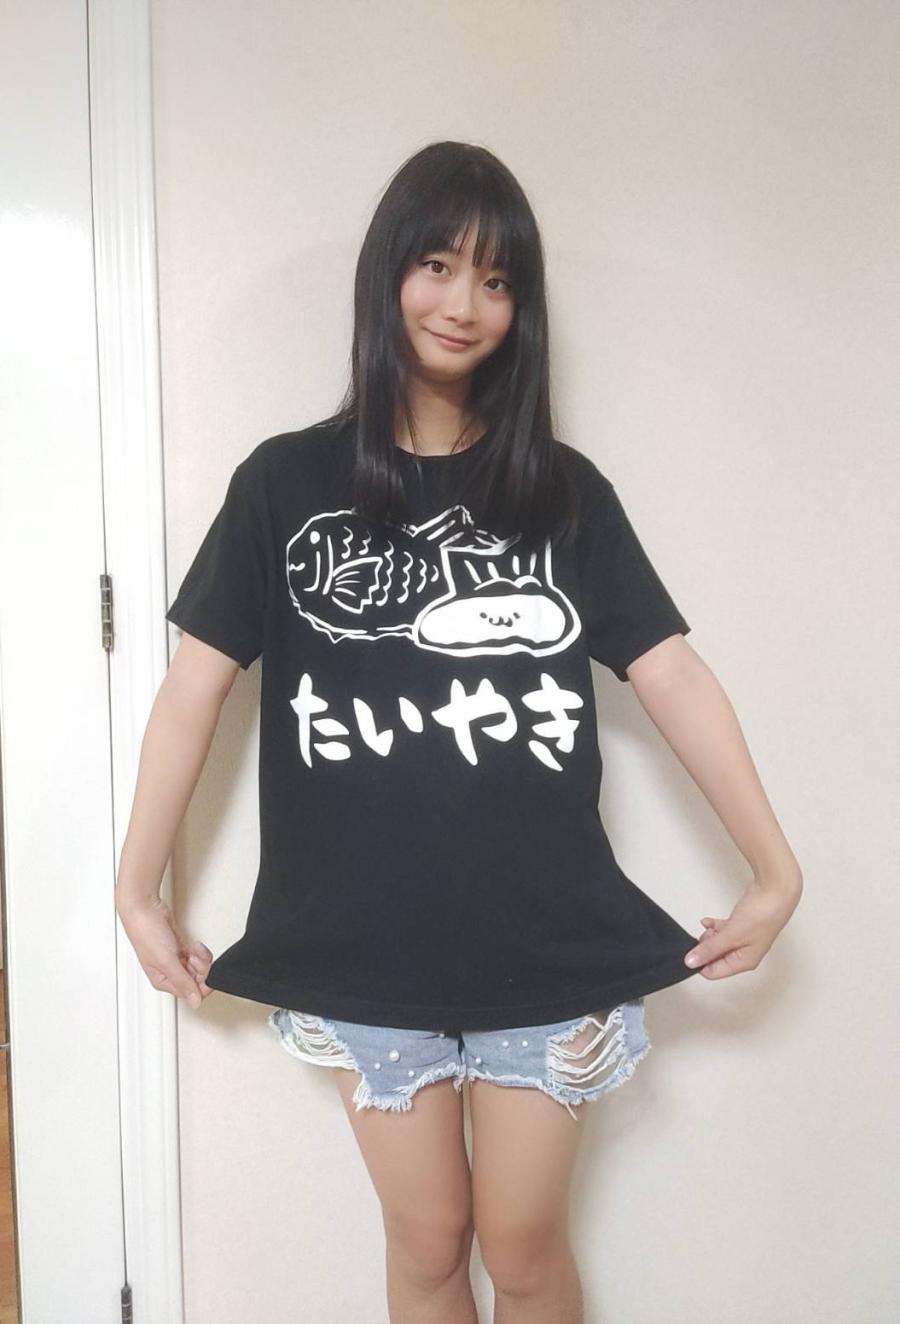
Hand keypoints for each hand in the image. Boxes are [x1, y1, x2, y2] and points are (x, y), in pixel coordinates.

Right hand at [116, 895, 212, 1007]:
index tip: (205, 970)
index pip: (190, 993)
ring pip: (198, 969)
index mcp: (163, 982)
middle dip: (202, 969)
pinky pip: (196, 958)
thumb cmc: (147, 933)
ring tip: (194, 949)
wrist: (145, 909)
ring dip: (201, 959)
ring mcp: (175, 960)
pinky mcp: (179, 949)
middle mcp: (169, 973)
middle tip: (195, 956)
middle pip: (197, 981)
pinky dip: (199, 952)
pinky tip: (194, 946)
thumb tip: (195, 1003)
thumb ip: (183, 982)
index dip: (202, 983)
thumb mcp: (167, 961)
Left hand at [683, 875, 801, 979]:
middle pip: (716, 958)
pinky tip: (708, 921)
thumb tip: (691, 962)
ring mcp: (744, 939)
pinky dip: (714, 927)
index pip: (714, 972)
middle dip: (704, 948)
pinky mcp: (742, 925)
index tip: (689, 952)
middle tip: (699, 938)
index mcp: (744, 962)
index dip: (700, 963)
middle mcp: (745, 953)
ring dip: (709, 936)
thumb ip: (709, 949)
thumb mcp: (730, 935)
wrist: (775, 891)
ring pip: (718, 943)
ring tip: (707, 928)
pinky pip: (723, 931)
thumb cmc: (762, 916)